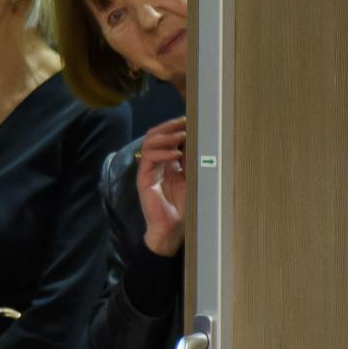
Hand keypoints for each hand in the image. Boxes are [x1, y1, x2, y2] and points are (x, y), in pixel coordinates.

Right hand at [137, 117, 186, 256]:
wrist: (173, 229)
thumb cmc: (185, 207)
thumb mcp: (195, 179)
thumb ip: (195, 161)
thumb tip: (203, 140)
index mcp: (168, 162)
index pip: (165, 136)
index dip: (175, 126)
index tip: (191, 119)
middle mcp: (156, 163)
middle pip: (154, 135)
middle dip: (169, 126)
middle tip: (184, 121)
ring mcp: (148, 170)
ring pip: (149, 143)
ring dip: (165, 136)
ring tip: (181, 135)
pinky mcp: (144, 179)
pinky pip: (148, 159)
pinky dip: (162, 153)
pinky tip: (176, 154)